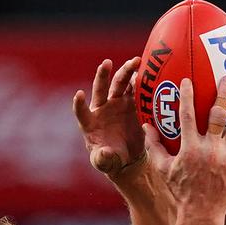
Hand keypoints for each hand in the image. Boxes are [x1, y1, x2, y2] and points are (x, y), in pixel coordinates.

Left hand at [74, 58, 145, 179]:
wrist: (127, 158)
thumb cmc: (110, 160)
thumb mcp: (105, 162)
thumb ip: (103, 159)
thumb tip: (104, 153)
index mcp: (90, 123)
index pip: (81, 112)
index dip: (79, 104)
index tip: (78, 94)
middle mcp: (102, 109)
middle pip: (100, 89)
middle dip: (103, 75)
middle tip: (107, 63)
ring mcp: (116, 104)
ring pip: (119, 84)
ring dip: (126, 72)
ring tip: (135, 61)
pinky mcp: (131, 104)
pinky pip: (135, 89)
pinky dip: (140, 80)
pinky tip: (146, 71)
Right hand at [146, 75, 225, 217]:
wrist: (201, 212)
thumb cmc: (180, 190)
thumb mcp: (163, 169)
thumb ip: (154, 147)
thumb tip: (146, 127)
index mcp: (190, 147)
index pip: (188, 115)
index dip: (187, 96)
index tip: (187, 80)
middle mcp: (210, 148)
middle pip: (219, 113)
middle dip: (224, 93)